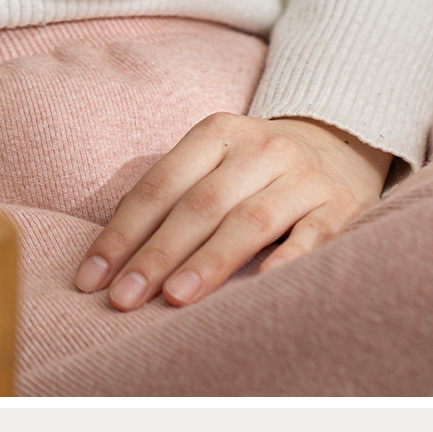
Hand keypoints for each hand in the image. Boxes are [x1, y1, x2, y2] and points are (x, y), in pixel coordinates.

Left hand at [74, 111, 392, 309]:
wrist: (339, 142)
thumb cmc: (255, 166)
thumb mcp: (213, 158)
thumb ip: (170, 193)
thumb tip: (111, 253)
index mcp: (219, 132)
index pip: (161, 184)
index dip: (123, 232)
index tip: (92, 280)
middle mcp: (262, 148)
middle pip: (202, 203)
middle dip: (158, 254)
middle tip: (124, 299)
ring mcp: (304, 176)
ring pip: (251, 220)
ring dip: (210, 261)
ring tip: (175, 298)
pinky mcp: (340, 205)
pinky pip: (313, 235)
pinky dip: (288, 260)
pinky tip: (262, 285)